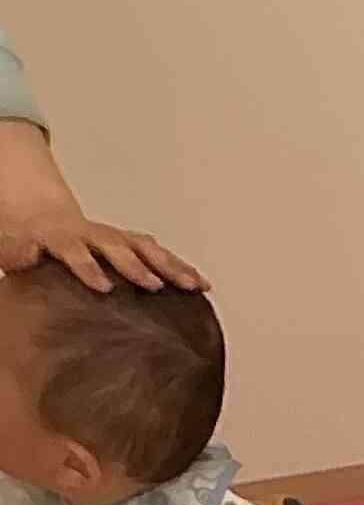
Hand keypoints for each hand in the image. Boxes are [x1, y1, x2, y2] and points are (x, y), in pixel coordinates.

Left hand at [0, 126, 202, 292]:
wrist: (43, 217)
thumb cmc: (28, 240)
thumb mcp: (12, 245)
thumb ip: (17, 255)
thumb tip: (22, 263)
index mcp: (62, 238)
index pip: (76, 252)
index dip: (89, 268)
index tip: (104, 287)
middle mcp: (95, 235)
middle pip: (120, 248)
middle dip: (138, 267)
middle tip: (154, 285)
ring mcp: (117, 238)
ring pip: (147, 248)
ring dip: (172, 267)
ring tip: (194, 285)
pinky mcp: (133, 244)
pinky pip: (161, 254)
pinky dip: (182, 267)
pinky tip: (202, 284)